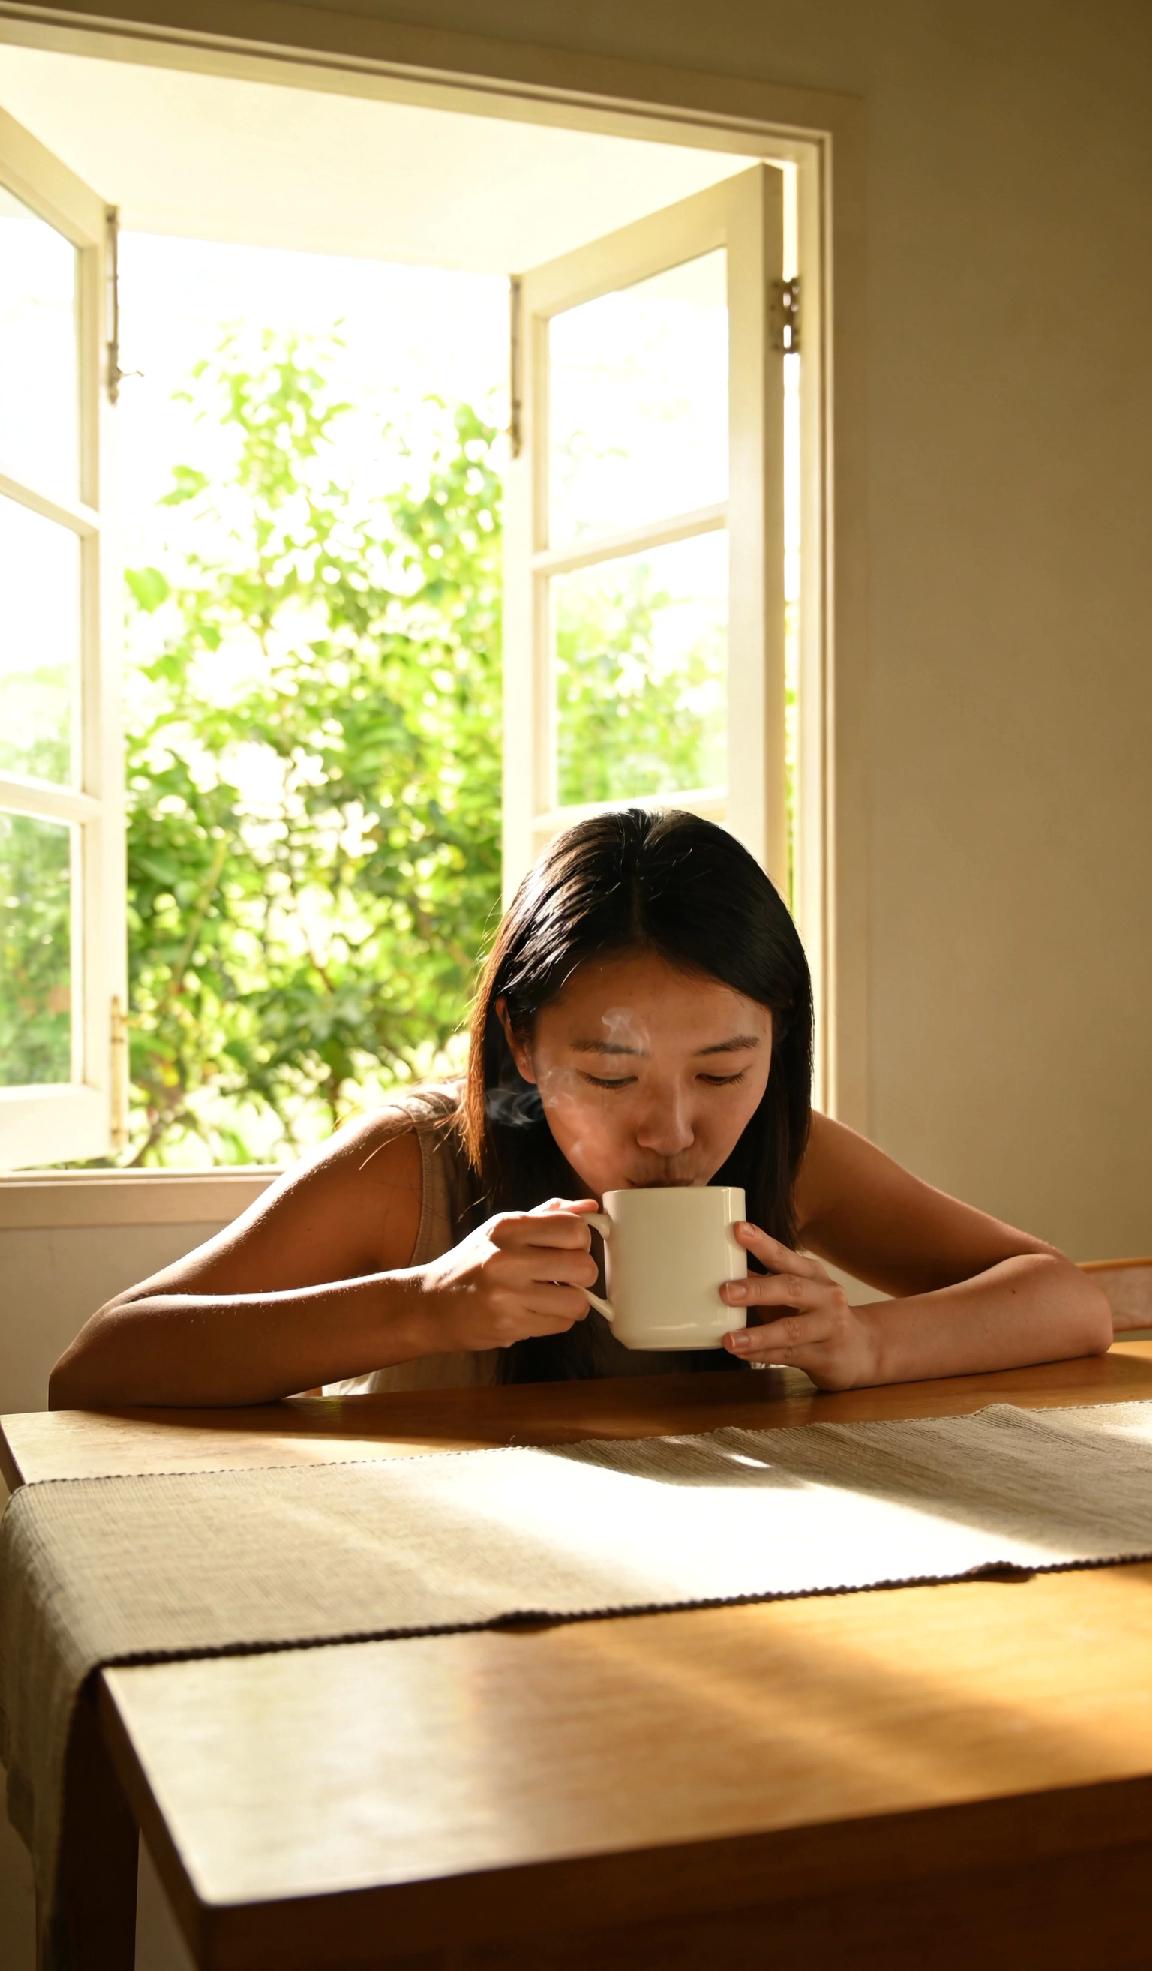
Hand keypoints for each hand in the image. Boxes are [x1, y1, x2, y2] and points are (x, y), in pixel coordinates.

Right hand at [415, 1198, 600, 1353]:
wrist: (431, 1304)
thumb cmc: (472, 1264)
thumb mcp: (503, 1230)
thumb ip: (547, 1216)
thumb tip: (590, 1207)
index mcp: (509, 1227)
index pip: (574, 1228)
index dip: (583, 1241)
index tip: (571, 1248)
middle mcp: (507, 1258)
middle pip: (584, 1266)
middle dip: (583, 1275)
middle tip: (567, 1276)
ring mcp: (507, 1294)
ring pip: (577, 1301)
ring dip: (573, 1302)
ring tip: (554, 1297)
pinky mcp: (509, 1325)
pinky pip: (560, 1325)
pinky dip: (556, 1320)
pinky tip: (537, 1311)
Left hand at [719, 1223, 881, 1390]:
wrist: (863, 1350)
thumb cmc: (816, 1316)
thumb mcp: (795, 1293)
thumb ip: (763, 1281)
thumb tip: (720, 1267)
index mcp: (812, 1274)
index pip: (784, 1256)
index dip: (761, 1243)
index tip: (738, 1230)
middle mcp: (825, 1296)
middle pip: (791, 1289)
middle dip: (756, 1290)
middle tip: (725, 1292)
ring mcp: (828, 1327)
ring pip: (791, 1329)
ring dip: (758, 1334)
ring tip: (729, 1339)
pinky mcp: (825, 1357)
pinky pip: (790, 1356)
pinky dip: (764, 1355)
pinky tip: (742, 1354)